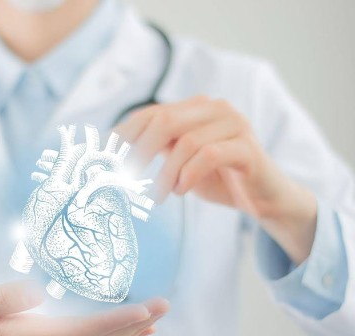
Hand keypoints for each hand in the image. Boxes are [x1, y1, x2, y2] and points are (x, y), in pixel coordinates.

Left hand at [115, 96, 316, 263]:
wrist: (264, 197)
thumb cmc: (217, 178)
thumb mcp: (179, 161)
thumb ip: (157, 149)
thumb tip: (113, 154)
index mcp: (193, 108)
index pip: (149, 114)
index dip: (122, 135)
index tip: (101, 159)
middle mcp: (214, 108)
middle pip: (164, 121)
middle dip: (139, 152)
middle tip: (125, 179)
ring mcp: (234, 124)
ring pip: (187, 142)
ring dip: (166, 174)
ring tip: (159, 196)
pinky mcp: (248, 147)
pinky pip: (210, 155)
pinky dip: (189, 175)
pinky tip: (182, 191)